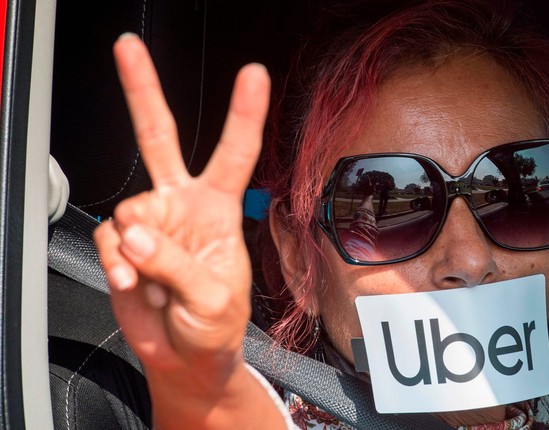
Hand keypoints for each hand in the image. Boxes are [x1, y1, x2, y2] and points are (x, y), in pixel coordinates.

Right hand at [94, 33, 269, 387]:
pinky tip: (137, 285)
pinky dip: (119, 265)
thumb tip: (134, 232)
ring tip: (160, 282)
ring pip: (129, 209)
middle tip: (128, 47)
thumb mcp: (214, 296)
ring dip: (138, 249)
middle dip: (143, 90)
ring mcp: (150, 223)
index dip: (243, 113)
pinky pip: (110, 240)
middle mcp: (182, 205)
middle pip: (159, 137)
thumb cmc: (216, 324)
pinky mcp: (123, 245)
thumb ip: (175, 262)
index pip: (235, 152)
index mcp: (220, 208)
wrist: (186, 356)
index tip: (252, 74)